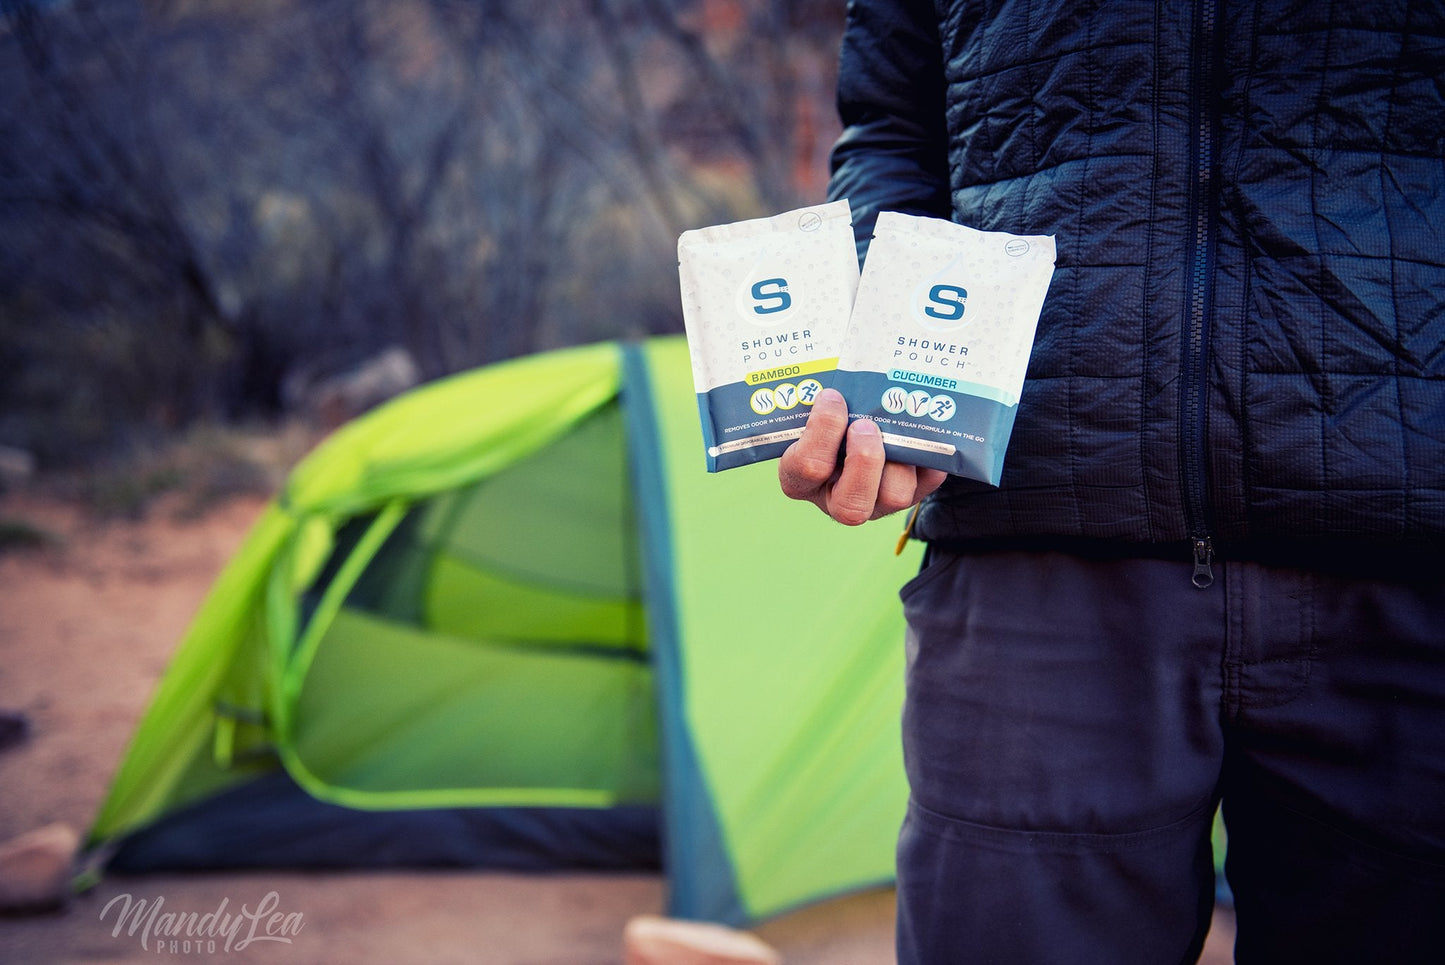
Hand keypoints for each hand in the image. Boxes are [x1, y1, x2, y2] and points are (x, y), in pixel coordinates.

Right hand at [778, 388, 946, 525]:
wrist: (865, 419)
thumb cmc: (832, 408)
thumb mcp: (815, 401)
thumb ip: (816, 387)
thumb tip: (833, 343)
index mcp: (803, 475)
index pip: (803, 468)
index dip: (820, 433)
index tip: (832, 397)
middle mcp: (837, 496)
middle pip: (850, 506)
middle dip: (863, 461)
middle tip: (866, 425)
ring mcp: (877, 500)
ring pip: (894, 497)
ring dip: (900, 459)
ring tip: (900, 425)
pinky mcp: (912, 492)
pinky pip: (928, 480)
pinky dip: (930, 452)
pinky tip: (925, 425)